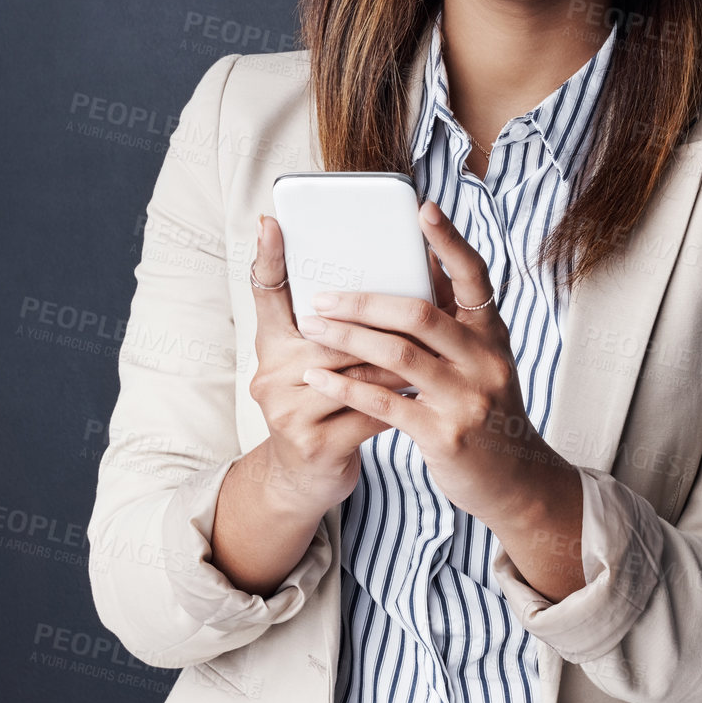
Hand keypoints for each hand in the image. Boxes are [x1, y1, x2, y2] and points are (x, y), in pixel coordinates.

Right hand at [246, 213, 418, 513]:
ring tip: (436, 348)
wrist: (305, 480)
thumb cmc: (321, 409)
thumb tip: (372, 271)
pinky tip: (426, 391)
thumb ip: (338, 324)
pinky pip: (372, 414)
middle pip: (333, 335)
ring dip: (402, 361)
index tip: (272, 221)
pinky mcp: (316, 446)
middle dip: (382, 323)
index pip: (264, 294)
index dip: (265, 257)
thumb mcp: (315, 362)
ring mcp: (289, 413)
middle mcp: (271, 376)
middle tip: (425, 302)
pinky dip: (404, 400)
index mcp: (270, 347)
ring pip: (359, 374)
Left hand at [294, 198, 578, 536]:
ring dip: (348, 337)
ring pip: (399, 356)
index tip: (423, 208)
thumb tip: (422, 258)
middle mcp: (486, 361)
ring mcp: (467, 399)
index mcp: (492, 333)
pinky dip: (347, 385)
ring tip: (312, 326)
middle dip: (365, 301)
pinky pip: (386, 402)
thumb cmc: (483, 408)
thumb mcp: (480, 359)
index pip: (476, 277)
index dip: (451, 241)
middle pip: (421, 315)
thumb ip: (453, 317)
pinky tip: (317, 375)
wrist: (514, 482)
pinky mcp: (445, 435)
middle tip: (322, 295)